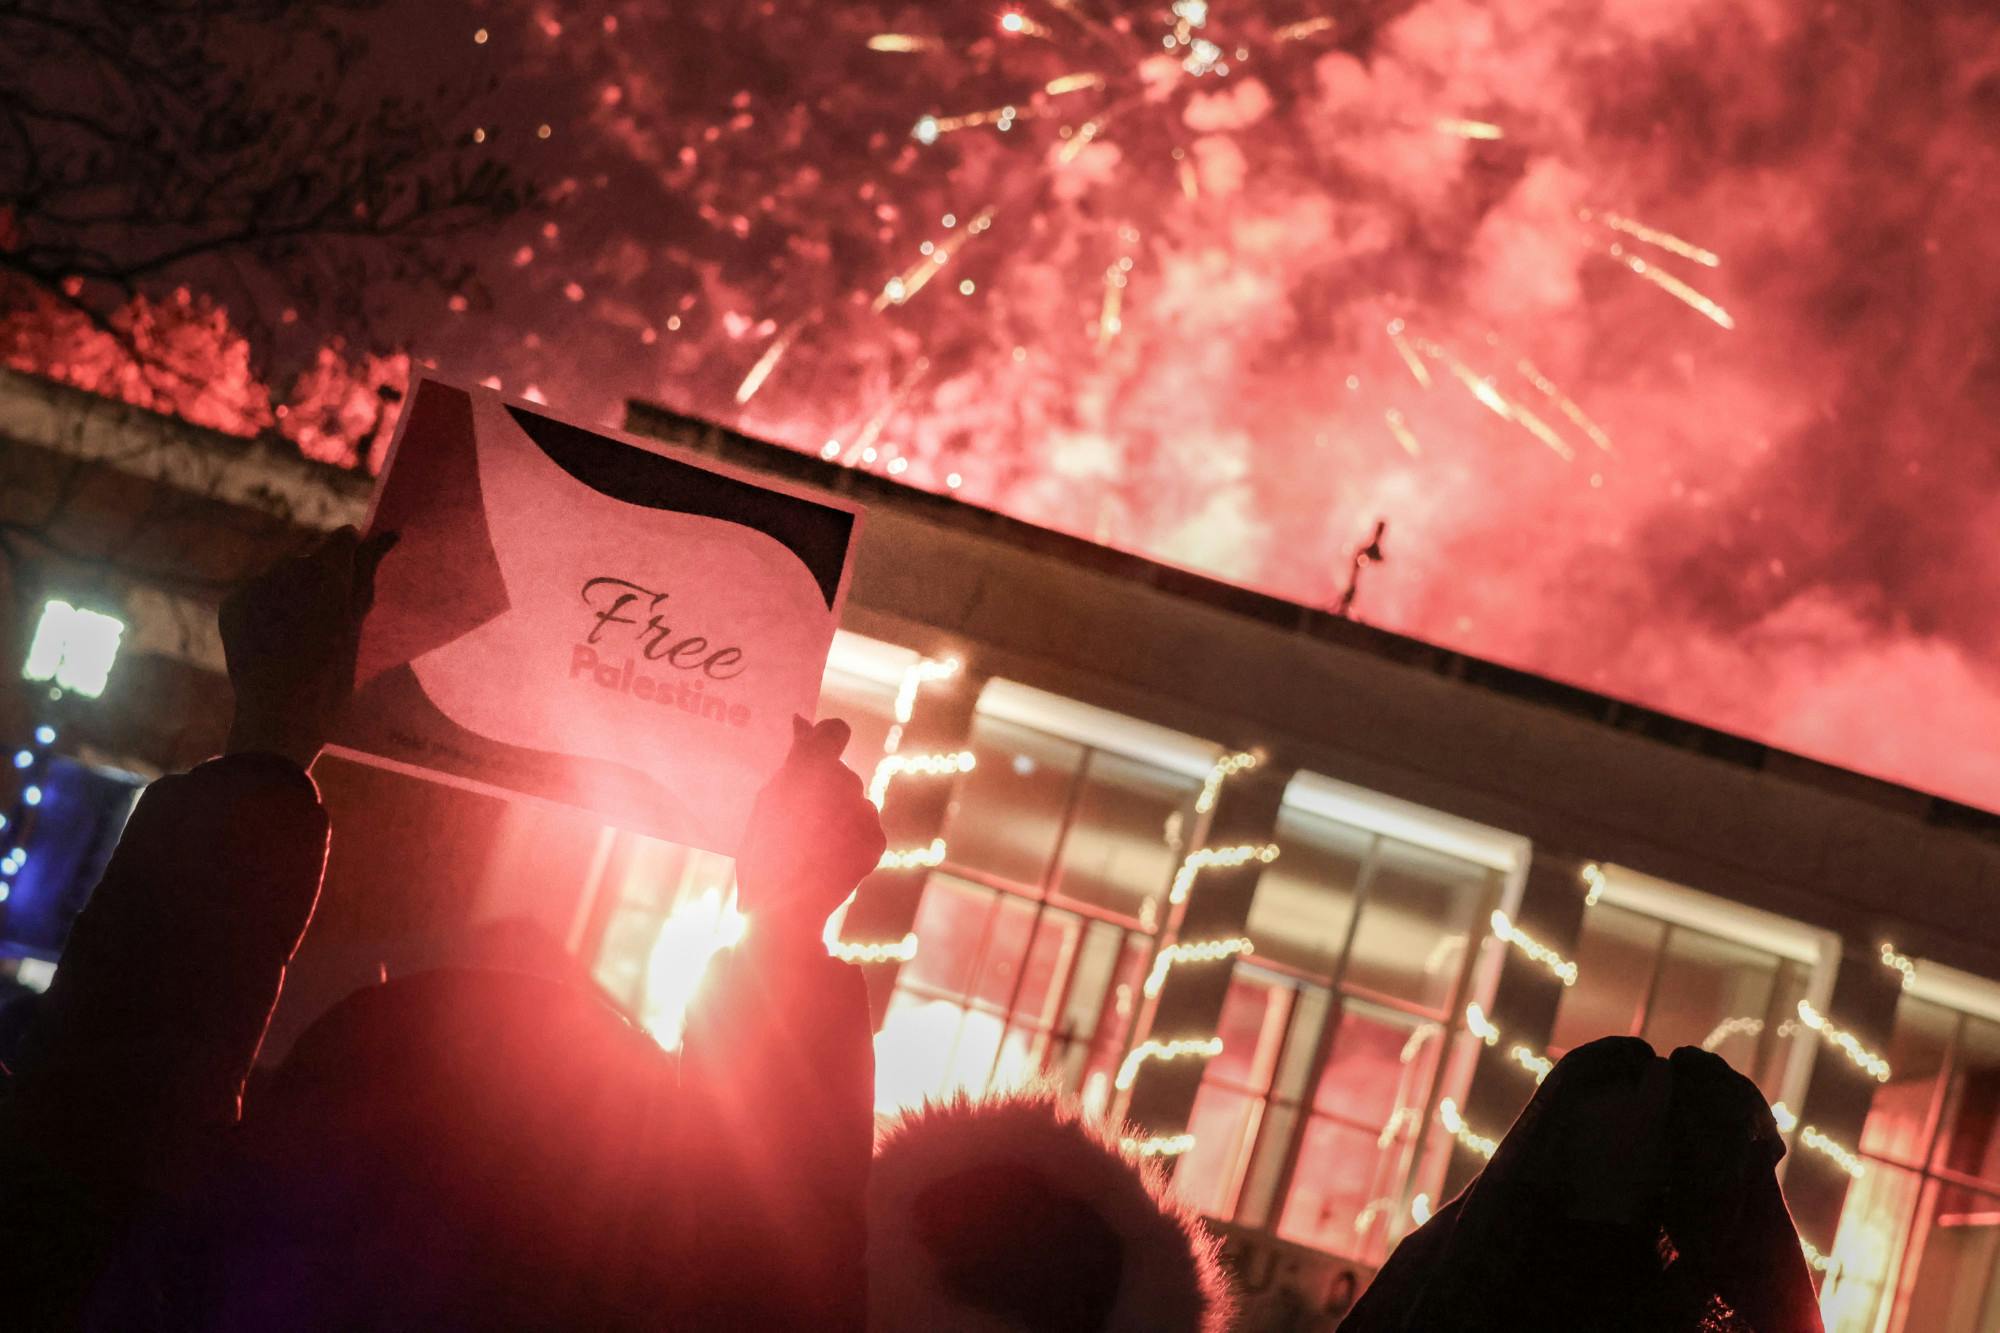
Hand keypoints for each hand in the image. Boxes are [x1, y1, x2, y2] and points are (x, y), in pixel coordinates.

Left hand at [220, 525, 395, 766]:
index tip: (351, 587)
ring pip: (279, 578)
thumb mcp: (357, 620)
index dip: (351, 561)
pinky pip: (253, 596)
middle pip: (309, 560)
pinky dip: (263, 612)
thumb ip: (368, 570)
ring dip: (289, 596)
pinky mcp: (231, 603)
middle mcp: (287, 565)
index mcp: (327, 567)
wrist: (282, 711)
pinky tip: (272, 643)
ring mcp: (255, 584)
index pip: (343, 539)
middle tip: (324, 624)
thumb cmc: (334, 670)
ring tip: (296, 638)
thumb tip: (388, 533)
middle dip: (317, 581)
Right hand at [734, 716, 885, 942]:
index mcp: (809, 769)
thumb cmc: (765, 855)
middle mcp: (844, 783)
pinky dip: (852, 838)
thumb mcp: (767, 802)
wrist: (786, 912)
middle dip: (825, 789)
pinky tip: (829, 858)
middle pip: (840, 774)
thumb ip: (791, 761)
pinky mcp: (878, 839)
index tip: (815, 749)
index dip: (826, 737)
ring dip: (839, 815)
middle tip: (799, 821)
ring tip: (811, 847)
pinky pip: (865, 826)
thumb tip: (802, 724)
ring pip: (854, 801)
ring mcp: (865, 812)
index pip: (834, 731)